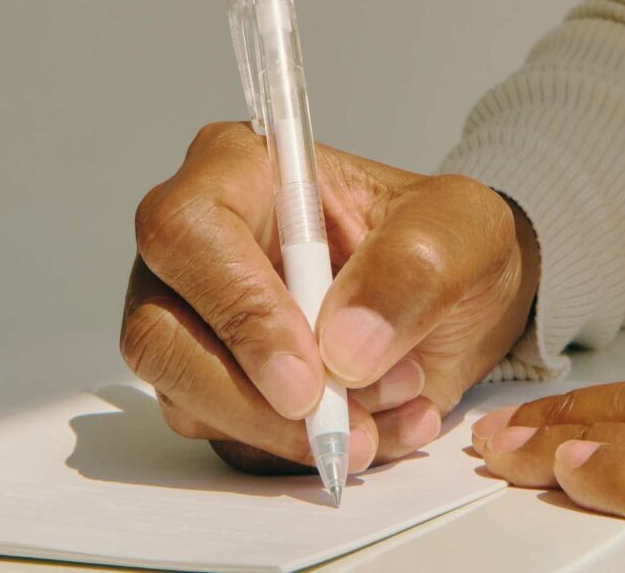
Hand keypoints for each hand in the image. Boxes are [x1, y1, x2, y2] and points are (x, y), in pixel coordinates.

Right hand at [121, 122, 537, 473]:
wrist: (463, 302)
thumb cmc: (445, 242)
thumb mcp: (463, 233)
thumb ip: (410, 271)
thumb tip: (341, 348)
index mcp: (240, 173)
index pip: (189, 234)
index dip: (239, 310)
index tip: (308, 374)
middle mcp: (201, 250)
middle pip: (161, 336)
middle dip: (254, 400)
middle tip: (345, 427)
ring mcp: (200, 325)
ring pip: (191, 402)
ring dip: (296, 429)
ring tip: (394, 401)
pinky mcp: (220, 388)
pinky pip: (233, 440)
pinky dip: (308, 451)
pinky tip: (381, 425)